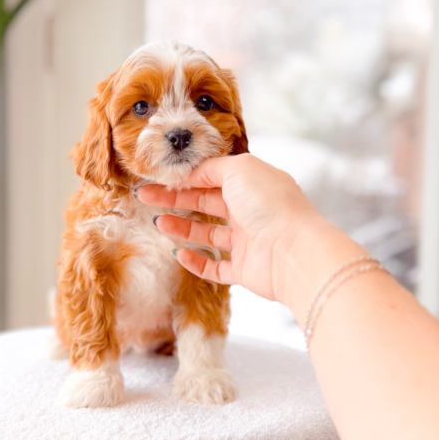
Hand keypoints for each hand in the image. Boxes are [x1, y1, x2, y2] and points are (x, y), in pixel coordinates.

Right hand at [137, 154, 326, 304]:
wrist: (294, 251)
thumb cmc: (270, 205)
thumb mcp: (239, 170)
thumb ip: (212, 168)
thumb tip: (192, 172)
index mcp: (252, 184)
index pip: (213, 177)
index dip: (185, 177)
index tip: (158, 177)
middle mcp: (251, 210)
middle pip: (206, 203)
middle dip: (175, 200)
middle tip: (144, 197)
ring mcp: (248, 241)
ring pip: (208, 234)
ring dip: (182, 228)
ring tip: (158, 223)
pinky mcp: (245, 270)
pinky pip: (216, 267)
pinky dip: (196, 262)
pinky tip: (178, 254)